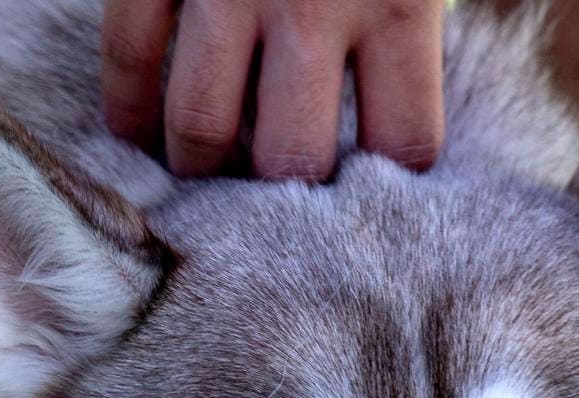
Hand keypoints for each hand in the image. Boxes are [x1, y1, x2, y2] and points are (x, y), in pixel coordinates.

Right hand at [101, 0, 444, 180]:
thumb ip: (430, 6)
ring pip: (202, 127)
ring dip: (201, 168)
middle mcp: (311, 6)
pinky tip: (135, 134)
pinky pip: (130, 53)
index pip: (402, 148)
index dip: (391, 183)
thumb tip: (453, 83)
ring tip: (207, 179)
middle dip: (286, 196)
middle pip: (292, 161)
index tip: (375, 185)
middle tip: (281, 197)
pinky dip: (126, 107)